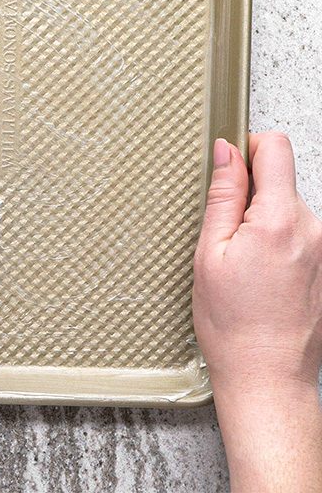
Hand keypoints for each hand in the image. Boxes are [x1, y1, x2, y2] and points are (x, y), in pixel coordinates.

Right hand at [194, 132, 321, 491]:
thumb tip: (226, 152)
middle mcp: (312, 228)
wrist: (267, 376)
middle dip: (246, 193)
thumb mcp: (210, 253)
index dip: (246, 146)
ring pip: (284, 207)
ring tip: (236, 261)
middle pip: (279, 179)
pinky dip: (270, 242)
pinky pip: (294, 233)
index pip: (275, 148)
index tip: (225, 164)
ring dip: (258, 221)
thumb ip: (223, 196)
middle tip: (220, 233)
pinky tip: (253, 275)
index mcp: (280, 220)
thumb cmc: (232, 325)